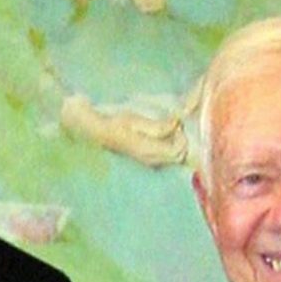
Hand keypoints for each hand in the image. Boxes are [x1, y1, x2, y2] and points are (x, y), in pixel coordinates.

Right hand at [58, 93, 187, 167]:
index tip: (176, 121)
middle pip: (179, 157)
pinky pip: (167, 156)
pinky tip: (164, 134)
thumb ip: (157, 126)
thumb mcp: (135, 120)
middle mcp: (150, 160)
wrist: (98, 133)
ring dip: (177, 142)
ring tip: (168, 127)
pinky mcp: (148, 159)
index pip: (176, 151)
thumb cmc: (115, 123)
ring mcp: (149, 161)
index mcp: (147, 150)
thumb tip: (176, 124)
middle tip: (174, 124)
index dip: (182, 136)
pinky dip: (171, 145)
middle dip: (181, 140)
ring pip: (174, 158)